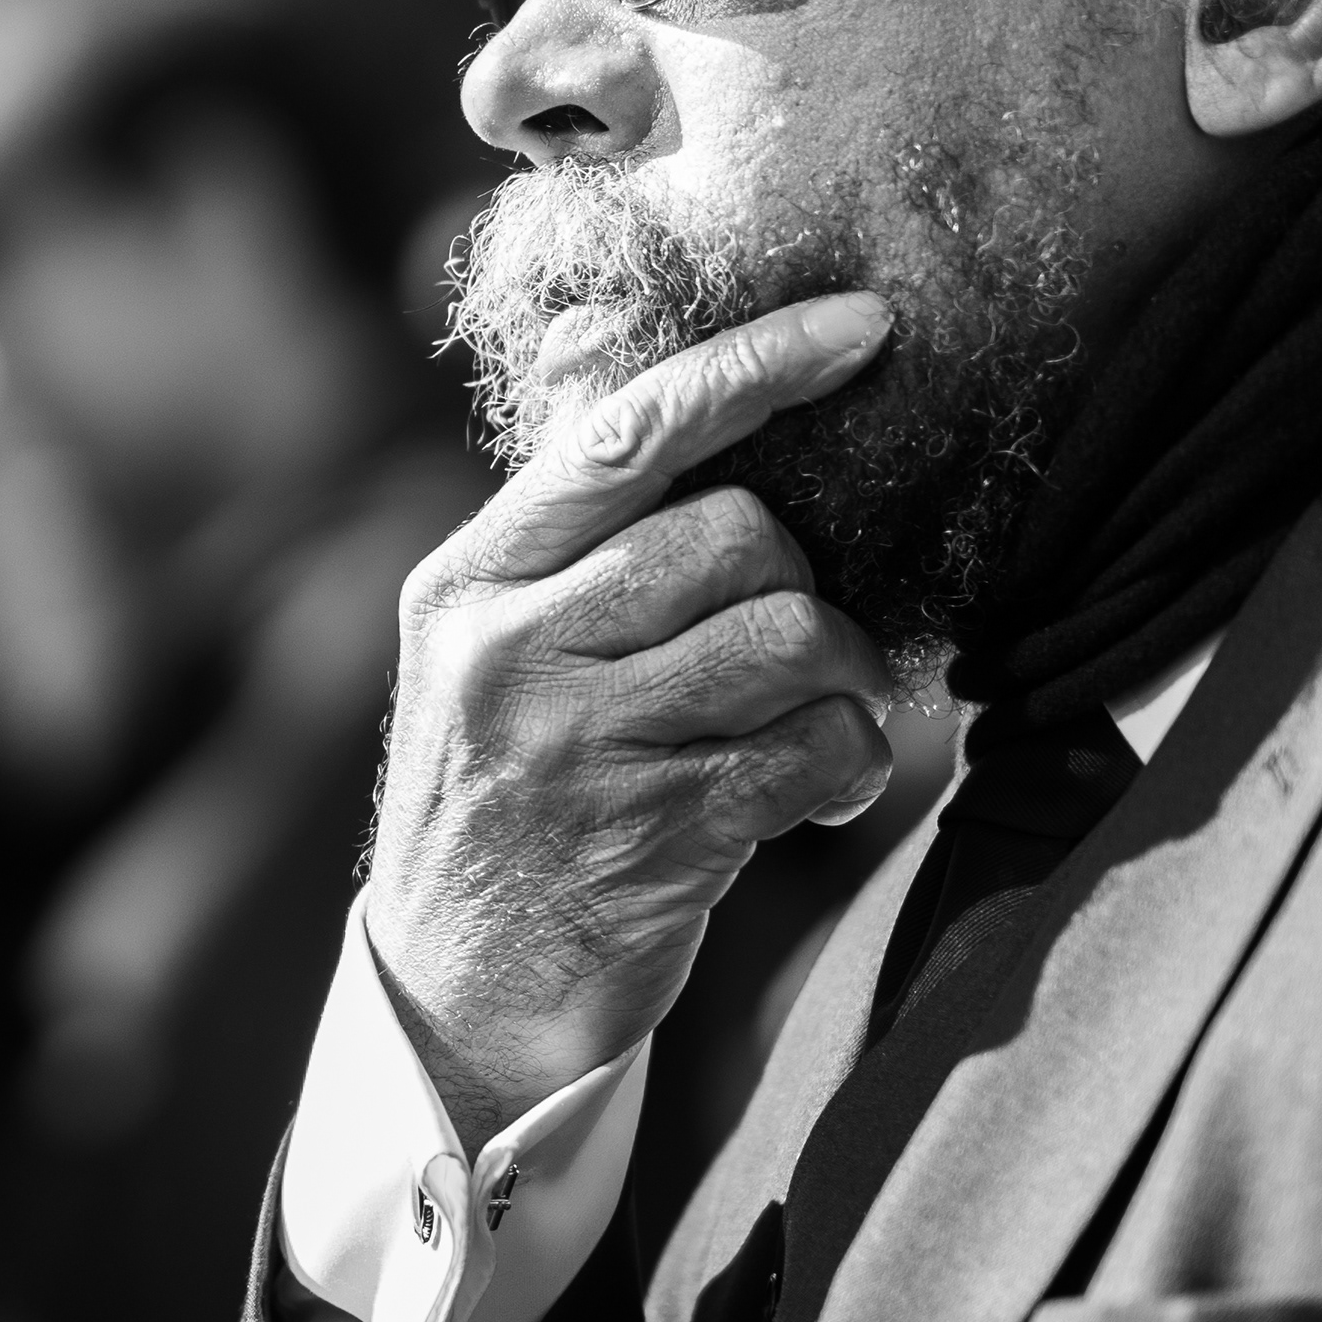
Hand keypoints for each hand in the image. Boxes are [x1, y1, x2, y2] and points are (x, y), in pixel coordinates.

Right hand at [367, 295, 900, 1148]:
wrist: (458, 996)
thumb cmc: (502, 791)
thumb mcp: (490, 641)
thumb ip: (559, 509)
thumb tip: (594, 331)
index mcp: (470, 581)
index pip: (626, 433)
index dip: (755, 366)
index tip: (863, 326)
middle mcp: (507, 650)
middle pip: (734, 535)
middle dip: (803, 581)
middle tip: (794, 643)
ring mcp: (574, 746)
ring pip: (786, 636)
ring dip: (839, 678)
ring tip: (815, 719)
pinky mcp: (650, 839)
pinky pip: (813, 751)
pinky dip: (849, 769)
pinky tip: (815, 796)